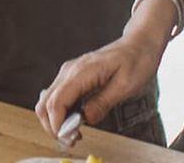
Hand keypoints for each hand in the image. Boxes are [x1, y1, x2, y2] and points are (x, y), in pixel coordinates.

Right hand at [35, 31, 164, 139]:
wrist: (138, 44)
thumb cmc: (136, 61)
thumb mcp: (126, 86)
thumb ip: (103, 103)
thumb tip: (85, 119)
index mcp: (82, 72)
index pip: (56, 102)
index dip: (58, 124)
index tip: (70, 138)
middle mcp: (70, 71)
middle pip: (45, 103)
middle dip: (53, 126)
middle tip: (72, 140)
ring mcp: (69, 73)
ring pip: (48, 102)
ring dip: (56, 121)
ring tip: (74, 134)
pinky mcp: (73, 77)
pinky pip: (58, 98)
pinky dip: (61, 113)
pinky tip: (75, 122)